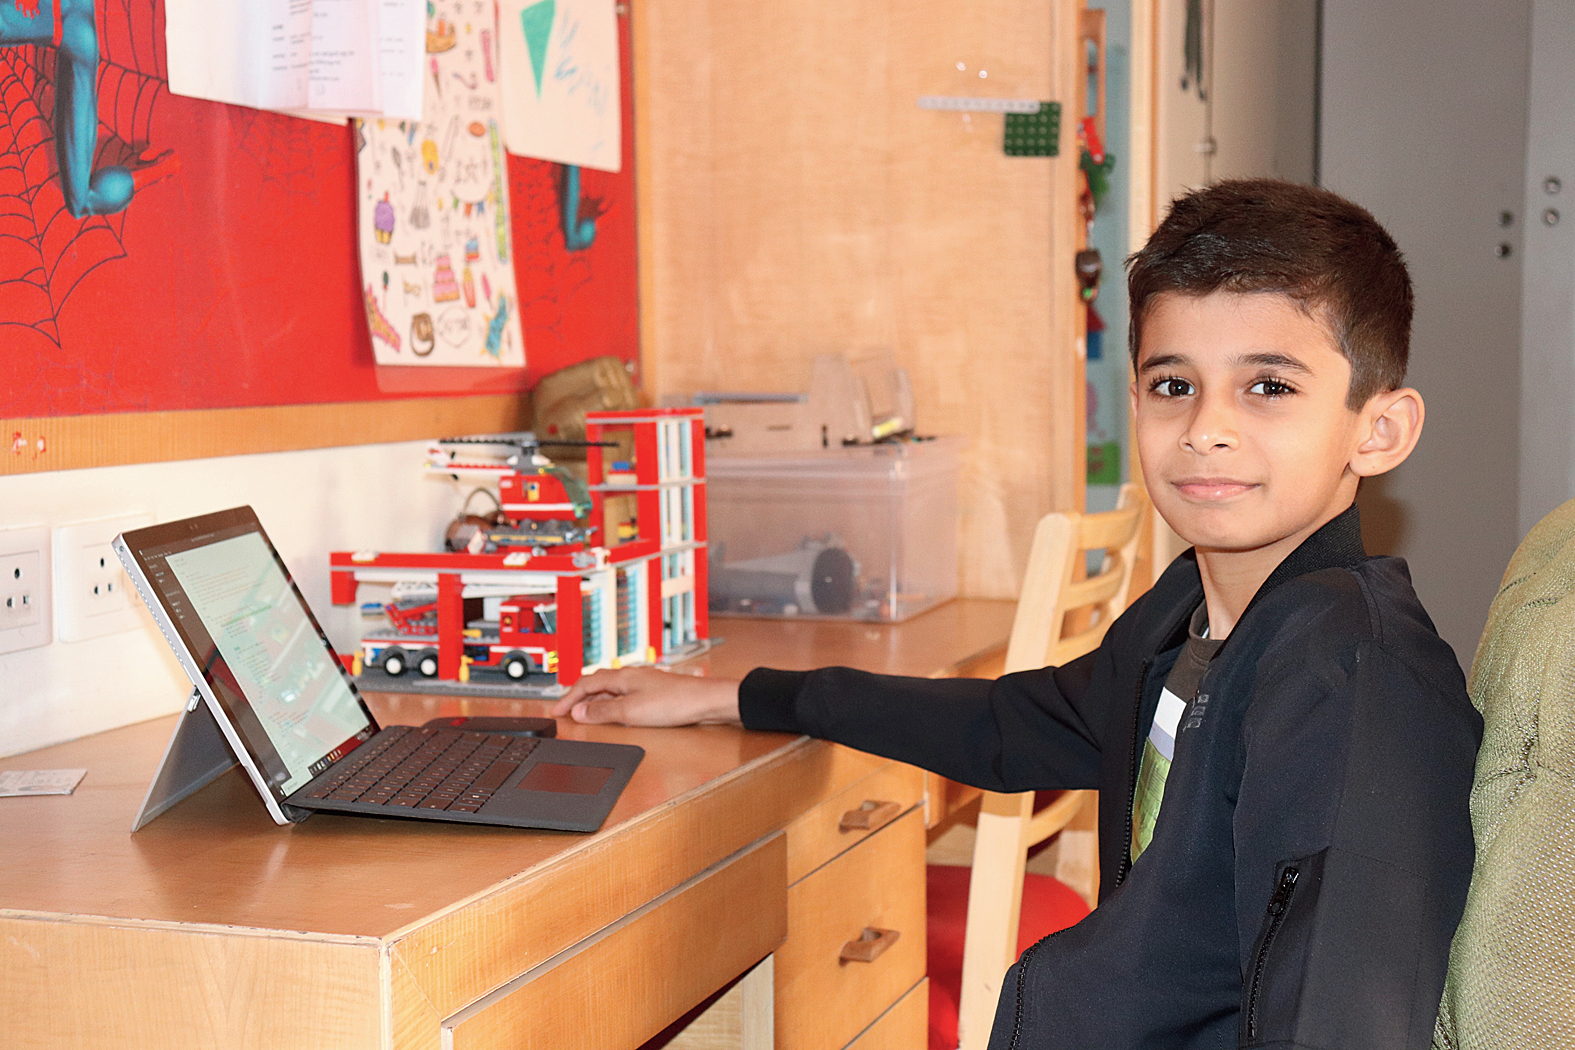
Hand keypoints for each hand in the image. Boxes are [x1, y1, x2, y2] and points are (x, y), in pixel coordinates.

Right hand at [550, 666, 741, 726]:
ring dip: (594, 700)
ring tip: (585, 713)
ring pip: (610, 689)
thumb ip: (603, 712)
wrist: (706, 702)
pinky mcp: (655, 692)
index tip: (556, 711)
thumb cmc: (675, 703)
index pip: (585, 683)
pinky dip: (611, 704)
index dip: (568, 698)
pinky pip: (624, 695)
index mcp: (622, 676)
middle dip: (579, 697)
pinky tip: (616, 713)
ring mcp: (644, 683)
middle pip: (597, 683)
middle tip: (566, 710)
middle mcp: (632, 675)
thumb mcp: (631, 712)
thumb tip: (579, 711)